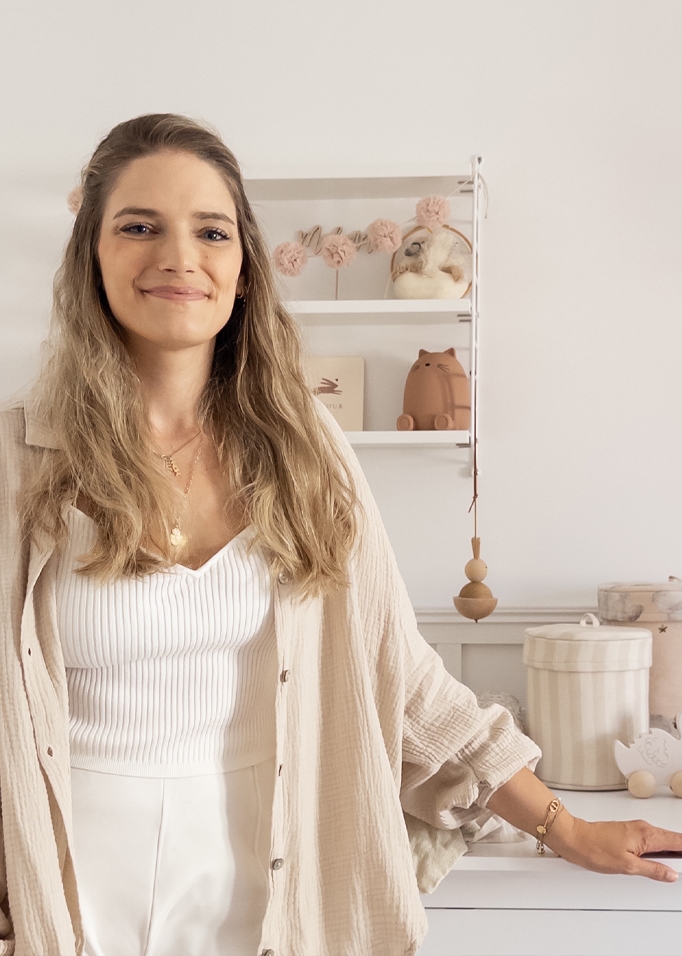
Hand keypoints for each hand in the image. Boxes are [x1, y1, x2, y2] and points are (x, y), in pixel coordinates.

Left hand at [548, 815, 681, 882]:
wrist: (573, 838)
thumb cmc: (594, 848)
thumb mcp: (628, 866)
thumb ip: (653, 870)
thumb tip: (670, 874)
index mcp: (646, 835)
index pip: (678, 841)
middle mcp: (643, 828)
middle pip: (672, 840)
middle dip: (678, 852)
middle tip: (676, 869)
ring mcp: (635, 829)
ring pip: (661, 840)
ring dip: (669, 851)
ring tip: (669, 866)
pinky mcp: (628, 832)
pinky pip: (650, 840)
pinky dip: (657, 849)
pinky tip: (655, 860)